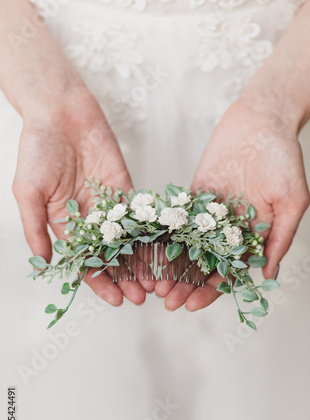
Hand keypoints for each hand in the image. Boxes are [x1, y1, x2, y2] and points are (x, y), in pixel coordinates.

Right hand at [13, 88, 153, 306]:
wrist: (60, 113)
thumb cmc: (37, 150)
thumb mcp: (28, 191)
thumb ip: (37, 227)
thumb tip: (44, 263)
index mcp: (66, 226)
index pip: (86, 262)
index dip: (101, 283)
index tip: (117, 300)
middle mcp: (90, 221)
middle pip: (112, 257)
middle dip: (127, 279)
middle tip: (144, 297)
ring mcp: (110, 207)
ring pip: (130, 242)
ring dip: (143, 263)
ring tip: (158, 282)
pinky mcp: (126, 190)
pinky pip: (142, 216)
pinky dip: (153, 235)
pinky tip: (165, 251)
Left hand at [155, 99, 309, 310]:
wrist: (262, 122)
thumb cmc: (284, 159)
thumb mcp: (293, 200)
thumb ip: (280, 237)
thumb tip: (268, 275)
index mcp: (252, 237)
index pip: (230, 272)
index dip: (212, 290)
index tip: (193, 304)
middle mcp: (229, 231)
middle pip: (204, 265)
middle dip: (186, 285)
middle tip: (167, 302)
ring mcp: (209, 215)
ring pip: (187, 247)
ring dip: (171, 267)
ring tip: (154, 284)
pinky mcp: (194, 197)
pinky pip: (177, 220)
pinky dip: (163, 237)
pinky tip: (147, 251)